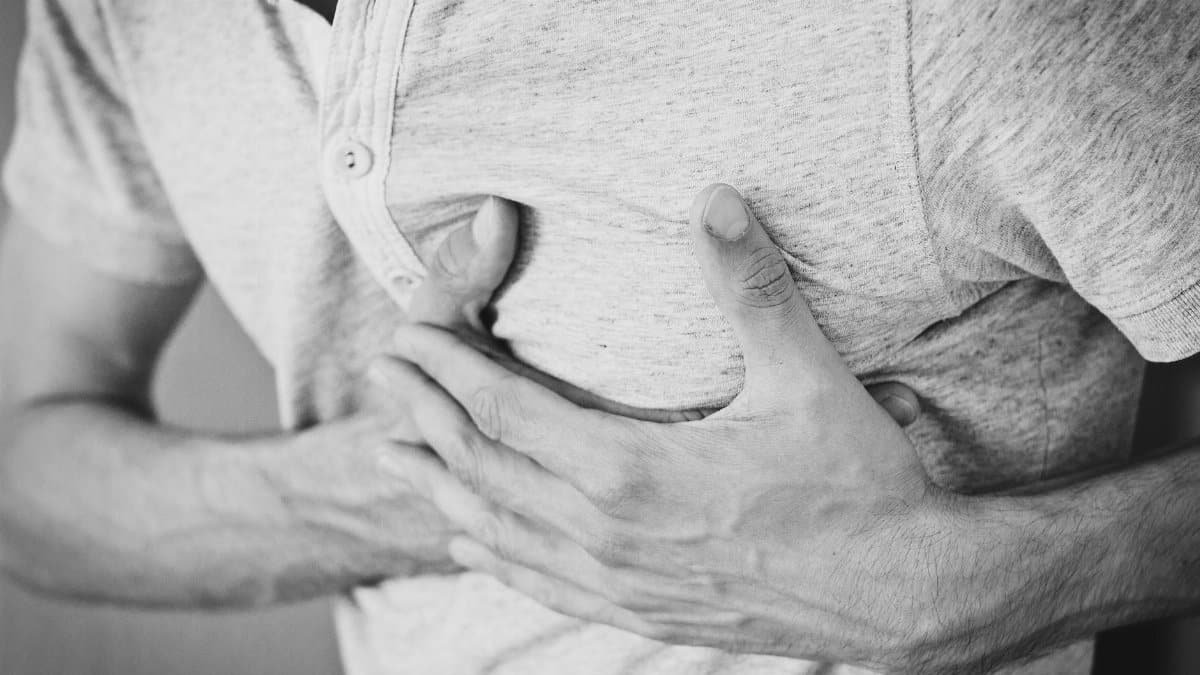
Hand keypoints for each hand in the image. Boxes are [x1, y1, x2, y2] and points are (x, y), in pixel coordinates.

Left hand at [382, 184, 953, 669]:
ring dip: (441, 486)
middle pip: (484, 467)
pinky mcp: (639, 612)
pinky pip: (540, 584)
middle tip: (384, 374)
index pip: (504, 412)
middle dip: (426, 415)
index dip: (447, 371)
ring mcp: (618, 582)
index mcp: (630, 471)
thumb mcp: (805, 378)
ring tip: (393, 457)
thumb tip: (716, 199)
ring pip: (498, 530)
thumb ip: (752, 286)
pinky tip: (468, 544)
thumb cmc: (855, 486)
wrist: (900, 595)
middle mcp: (606, 533)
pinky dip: (492, 555)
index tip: (405, 337)